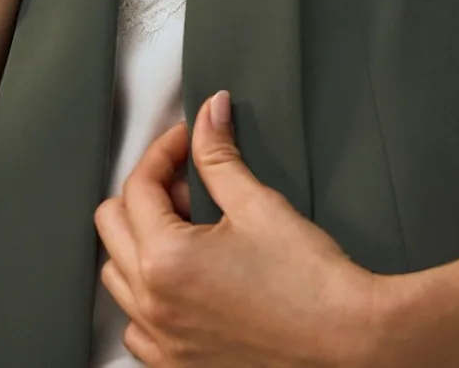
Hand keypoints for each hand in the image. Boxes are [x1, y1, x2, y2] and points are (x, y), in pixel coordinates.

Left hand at [94, 89, 381, 366]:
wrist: (345, 341)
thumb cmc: (310, 283)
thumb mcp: (258, 203)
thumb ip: (219, 155)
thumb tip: (209, 115)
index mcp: (166, 260)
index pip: (139, 186)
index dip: (166, 150)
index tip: (190, 140)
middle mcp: (153, 304)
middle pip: (113, 226)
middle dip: (148, 190)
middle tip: (189, 178)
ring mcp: (163, 341)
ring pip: (117, 275)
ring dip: (142, 241)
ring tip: (190, 227)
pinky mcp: (177, 364)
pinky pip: (136, 324)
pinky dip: (149, 294)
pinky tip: (186, 278)